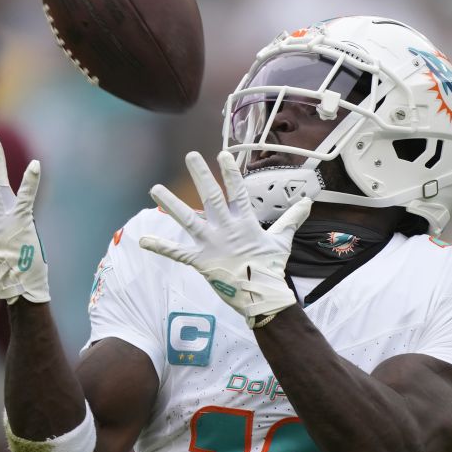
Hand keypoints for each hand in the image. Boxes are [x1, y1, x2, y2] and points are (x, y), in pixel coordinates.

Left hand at [139, 151, 311, 326]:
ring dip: (171, 204)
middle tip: (190, 156)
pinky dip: (160, 246)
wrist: (260, 296)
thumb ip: (291, 219)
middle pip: (212, 197)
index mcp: (244, 222)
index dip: (230, 173)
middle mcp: (225, 228)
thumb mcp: (281, 241)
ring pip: (187, 219)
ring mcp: (210, 244)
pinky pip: (177, 253)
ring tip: (155, 188)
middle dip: (201, 176)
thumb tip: (307, 202)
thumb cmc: (271, 268)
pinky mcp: (199, 261)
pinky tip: (143, 239)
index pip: (238, 191)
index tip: (223, 155)